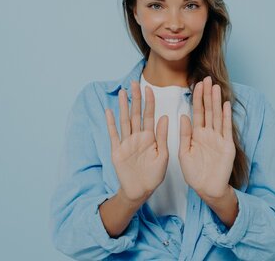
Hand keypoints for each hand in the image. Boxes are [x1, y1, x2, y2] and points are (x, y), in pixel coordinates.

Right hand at [105, 81, 168, 203]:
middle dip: (135, 99)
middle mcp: (138, 137)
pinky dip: (111, 123)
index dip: (149, 102)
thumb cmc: (154, 175)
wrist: (140, 191)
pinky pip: (114, 135)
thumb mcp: (163, 156)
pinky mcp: (117, 151)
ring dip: (123, 107)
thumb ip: (162, 136)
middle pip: (135, 114)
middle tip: (134, 83)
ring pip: (124, 121)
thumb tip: (164, 117)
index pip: (149, 115)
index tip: (149, 88)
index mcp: (150, 137)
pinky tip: (109, 111)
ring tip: (123, 92)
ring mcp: (126, 143)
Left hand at [179, 76, 235, 198]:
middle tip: (207, 78)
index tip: (196, 84)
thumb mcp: (183, 152)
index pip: (197, 112)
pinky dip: (226, 117)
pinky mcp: (227, 146)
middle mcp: (208, 134)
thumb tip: (183, 115)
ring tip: (216, 87)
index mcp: (196, 134)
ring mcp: (218, 139)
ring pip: (217, 116)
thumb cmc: (194, 173)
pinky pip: (226, 129)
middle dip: (207, 95)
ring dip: (216, 102)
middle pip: (208, 110)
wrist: (207, 189)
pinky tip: (225, 105)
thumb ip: (184, 134)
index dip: (197, 98)